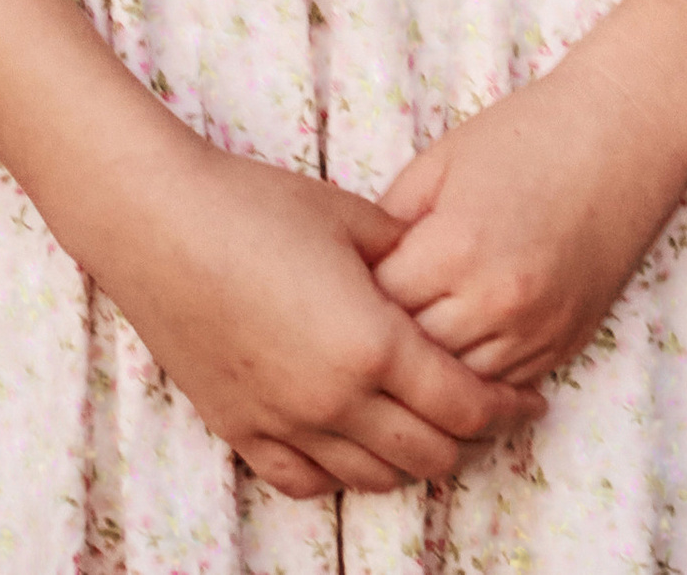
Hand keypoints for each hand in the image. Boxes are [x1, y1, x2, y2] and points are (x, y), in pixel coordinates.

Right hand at [101, 140, 544, 498]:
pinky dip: (342, 470)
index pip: (464, 404)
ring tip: (422, 422)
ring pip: (374, 477)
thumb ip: (407, 255)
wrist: (158, 221)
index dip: (505, 406)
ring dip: (410, 457)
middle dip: (467, 435)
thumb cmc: (254, 204)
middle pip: (430, 453)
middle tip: (481, 408)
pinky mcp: (242, 430)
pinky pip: (307, 482)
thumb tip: (441, 272)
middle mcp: (336, 400)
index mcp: (374, 344)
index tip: (527, 397)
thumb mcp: (350, 215)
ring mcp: (286, 423)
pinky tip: (353, 438)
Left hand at [373, 49, 686, 389]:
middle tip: (369, 317)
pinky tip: (459, 347)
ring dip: (432, 364)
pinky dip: (475, 373)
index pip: (379, 305)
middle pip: (414, 352)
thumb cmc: (523, 137)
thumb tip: (356, 270)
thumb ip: (391, 220)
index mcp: (454, 246)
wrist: (618, 138)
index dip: (356, 295)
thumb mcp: (440, 161)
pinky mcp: (564, 345)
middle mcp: (495, 300)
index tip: (346, 285)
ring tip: (410, 338)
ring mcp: (534, 330)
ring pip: (457, 382)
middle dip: (388, 335)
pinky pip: (502, 385)